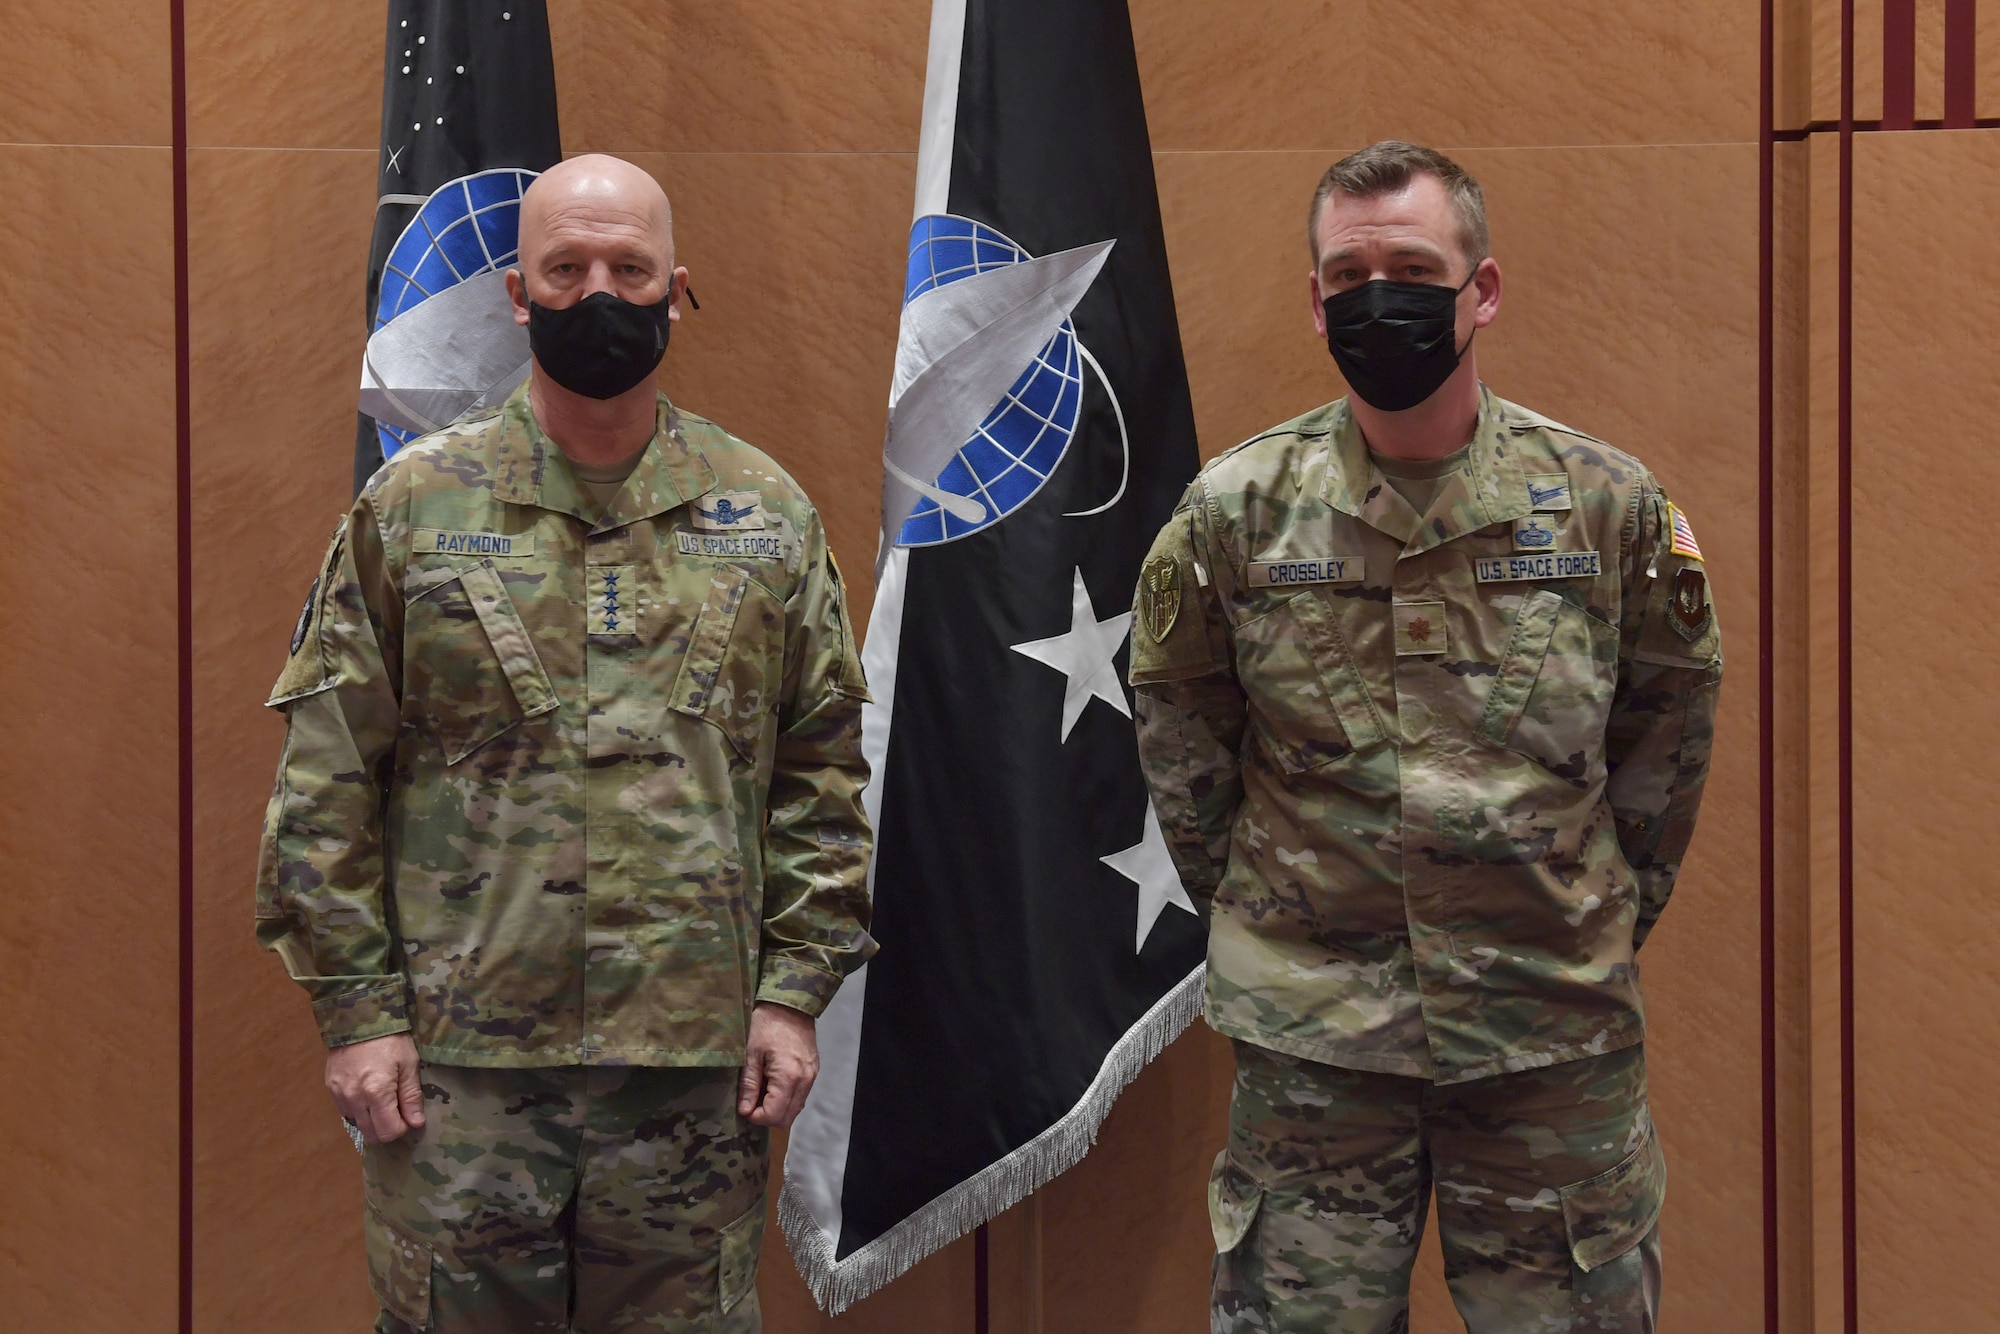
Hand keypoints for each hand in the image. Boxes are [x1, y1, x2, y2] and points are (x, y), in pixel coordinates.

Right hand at [326, 1032, 425, 1143]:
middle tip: (398, 1111)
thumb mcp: (409, 1063)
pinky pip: (346, 1113)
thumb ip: (411, 1096)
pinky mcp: (330, 1089)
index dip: (403, 1128)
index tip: (409, 1116)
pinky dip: (359, 1112)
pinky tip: (368, 1095)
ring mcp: (339, 1095)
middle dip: (388, 1129)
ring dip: (373, 1122)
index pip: (389, 1132)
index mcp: (376, 1093)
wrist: (358, 1015)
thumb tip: (416, 1123)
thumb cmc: (390, 1038)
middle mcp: (354, 1099)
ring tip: (383, 1102)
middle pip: (372, 1135)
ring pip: (358, 1126)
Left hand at [738, 1002, 818, 1127]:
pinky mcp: (813, 1072)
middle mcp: (805, 1081)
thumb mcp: (751, 1053)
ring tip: (761, 1094)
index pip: (774, 1114)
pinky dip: (787, 1099)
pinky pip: (801, 1096)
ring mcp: (812, 1077)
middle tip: (752, 1103)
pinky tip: (773, 1086)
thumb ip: (749, 1084)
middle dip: (767, 1117)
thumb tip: (745, 1110)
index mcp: (788, 1077)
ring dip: (778, 1109)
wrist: (790, 1004)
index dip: (757, 1117)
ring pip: (796, 1109)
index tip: (745, 1108)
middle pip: (788, 1118)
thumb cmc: (766, 1025)